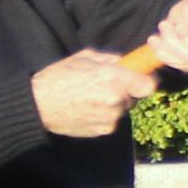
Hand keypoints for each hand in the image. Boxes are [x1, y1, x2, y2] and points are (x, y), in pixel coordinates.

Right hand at [32, 49, 154, 136]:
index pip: (148, 84)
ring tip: (91, 97)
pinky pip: (112, 120)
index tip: (140, 78)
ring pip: (123, 109)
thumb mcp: (84, 57)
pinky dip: (105, 115)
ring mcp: (111, 117)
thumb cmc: (58, 77)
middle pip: (135, 97)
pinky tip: (87, 108)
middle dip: (126, 91)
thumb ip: (110, 59)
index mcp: (112, 77)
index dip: (146, 80)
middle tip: (106, 86)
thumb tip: (126, 62)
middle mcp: (116, 99)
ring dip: (114, 103)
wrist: (39, 104)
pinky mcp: (104, 130)